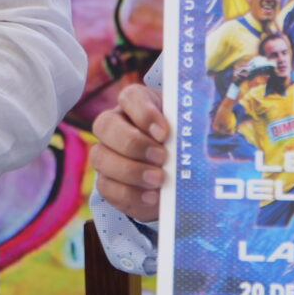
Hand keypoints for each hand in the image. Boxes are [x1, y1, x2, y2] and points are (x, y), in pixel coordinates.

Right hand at [92, 80, 171, 222]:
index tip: (164, 133)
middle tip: (161, 158)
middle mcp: (114, 125)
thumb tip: (192, 139)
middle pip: (105, 125)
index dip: (144, 114)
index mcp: (135, 105)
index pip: (130, 97)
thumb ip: (185, 129)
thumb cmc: (180, 145)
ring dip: (131, 171)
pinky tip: (151, 197)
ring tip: (158, 180)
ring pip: (101, 157)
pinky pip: (106, 186)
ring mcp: (105, 153)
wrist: (174, 179)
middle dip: (134, 144)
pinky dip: (130, 193)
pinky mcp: (106, 182)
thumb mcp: (185, 132)